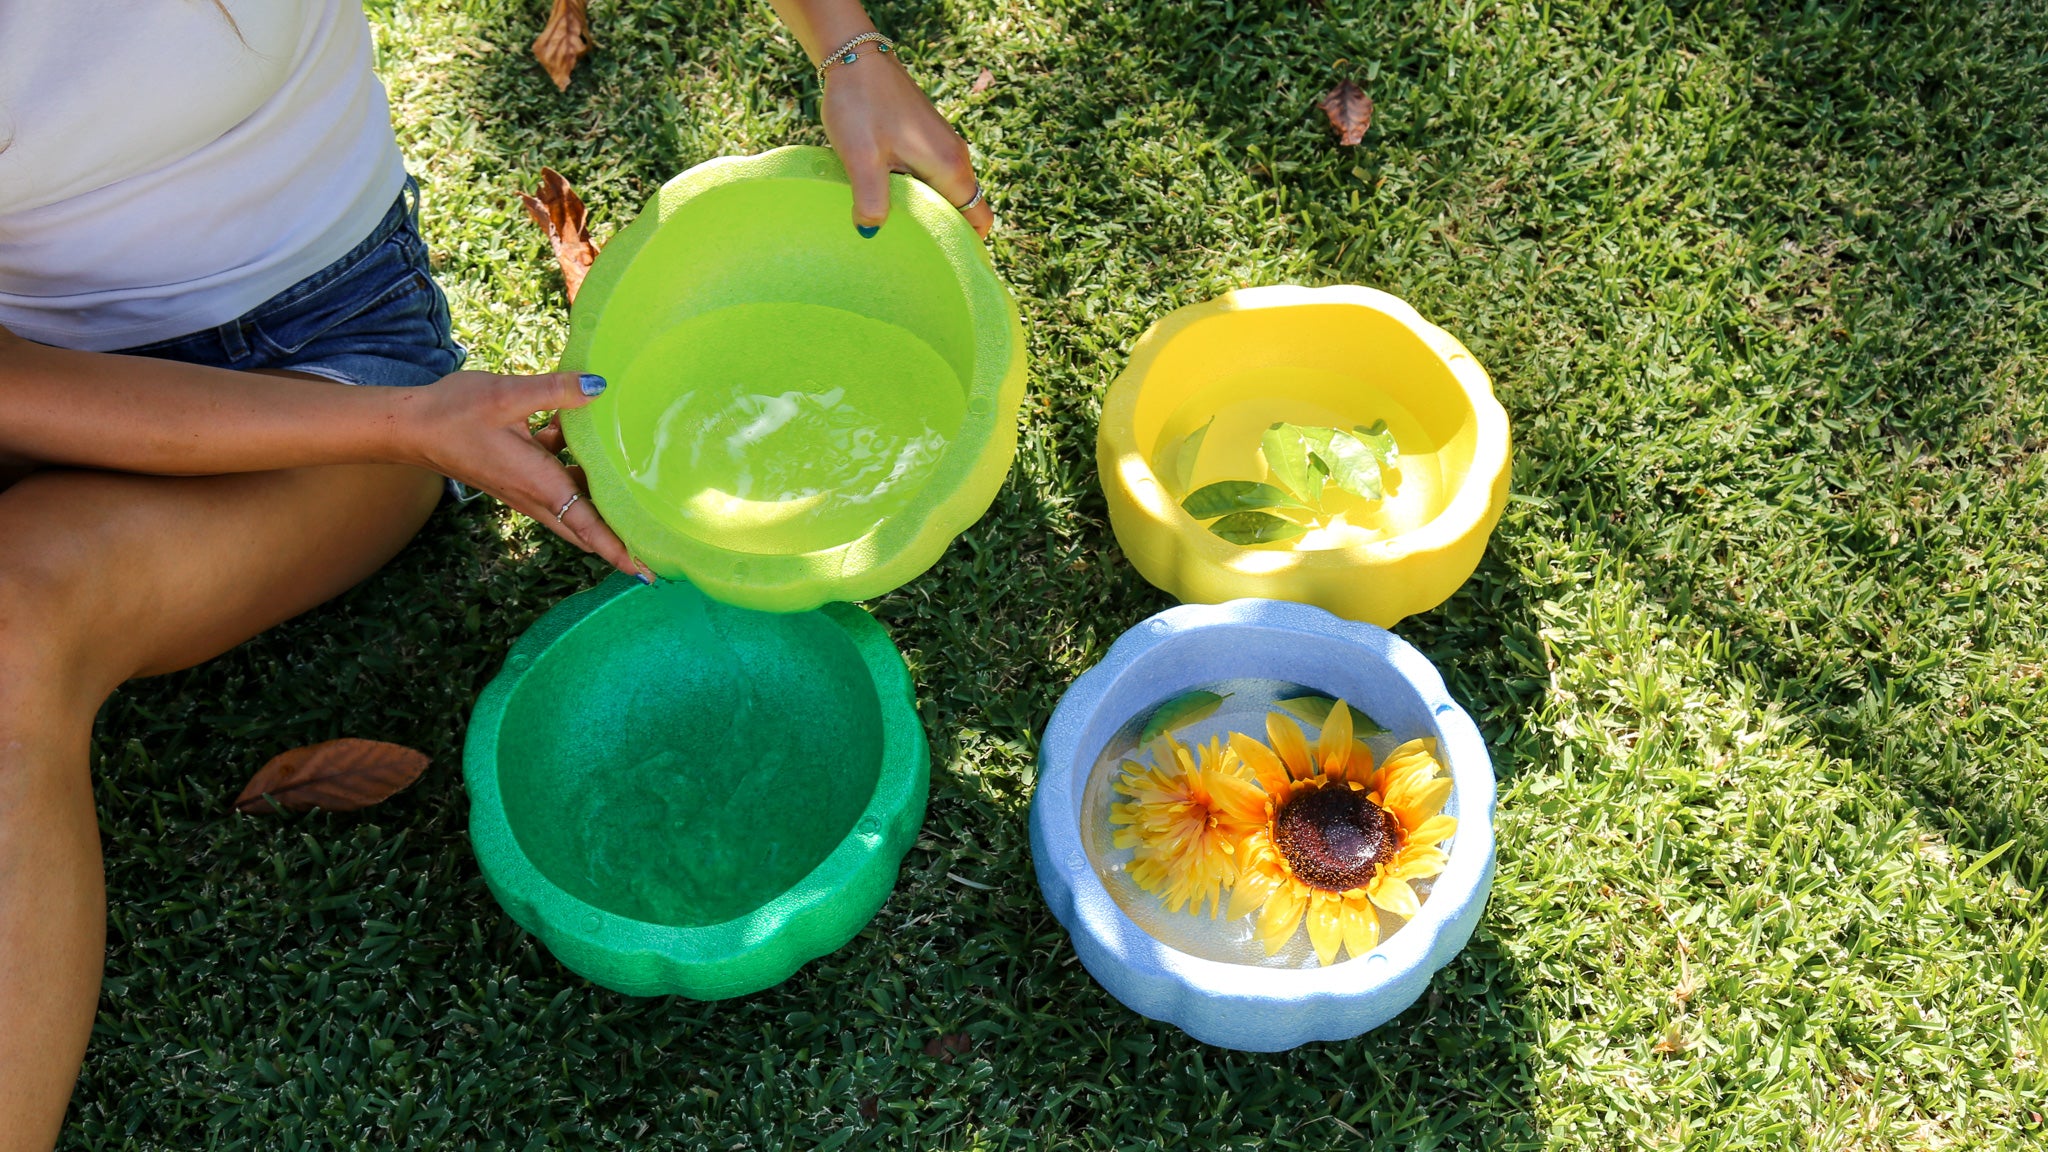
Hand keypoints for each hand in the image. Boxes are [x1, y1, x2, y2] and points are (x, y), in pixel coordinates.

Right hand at [398, 370, 650, 579]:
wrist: (409, 427)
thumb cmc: (453, 413)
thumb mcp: (507, 395)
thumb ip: (556, 391)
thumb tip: (599, 386)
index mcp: (538, 483)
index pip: (587, 525)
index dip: (618, 549)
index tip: (646, 571)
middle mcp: (534, 495)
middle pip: (586, 528)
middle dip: (619, 542)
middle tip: (657, 551)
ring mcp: (525, 489)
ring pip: (574, 508)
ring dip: (602, 508)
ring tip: (640, 503)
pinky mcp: (518, 477)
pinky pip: (557, 485)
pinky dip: (578, 476)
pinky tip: (588, 443)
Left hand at [822, 47, 992, 237]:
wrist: (855, 57)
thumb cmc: (861, 105)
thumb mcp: (862, 158)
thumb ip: (871, 200)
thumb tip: (872, 233)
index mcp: (950, 167)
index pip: (978, 219)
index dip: (968, 245)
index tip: (944, 265)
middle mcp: (955, 157)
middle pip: (963, 209)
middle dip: (943, 232)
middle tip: (911, 254)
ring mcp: (943, 146)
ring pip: (946, 193)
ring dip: (927, 211)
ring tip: (897, 229)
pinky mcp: (927, 138)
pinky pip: (932, 176)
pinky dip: (917, 192)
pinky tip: (889, 198)